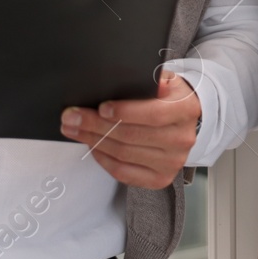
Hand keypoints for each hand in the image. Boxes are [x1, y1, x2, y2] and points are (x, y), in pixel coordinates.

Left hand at [60, 71, 202, 187]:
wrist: (185, 122)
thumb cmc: (169, 98)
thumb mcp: (166, 80)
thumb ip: (150, 80)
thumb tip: (130, 81)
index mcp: (185, 110)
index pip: (153, 114)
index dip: (124, 112)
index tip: (100, 107)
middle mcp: (182, 139)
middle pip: (131, 136)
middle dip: (96, 125)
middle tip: (72, 117)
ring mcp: (172, 162)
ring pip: (123, 154)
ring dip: (94, 141)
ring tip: (74, 129)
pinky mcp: (160, 178)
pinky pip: (123, 172)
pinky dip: (103, 159)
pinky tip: (92, 146)